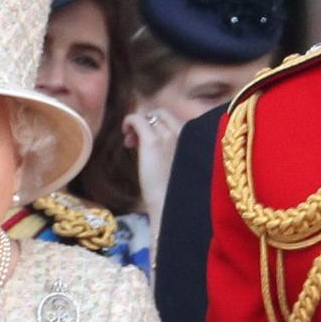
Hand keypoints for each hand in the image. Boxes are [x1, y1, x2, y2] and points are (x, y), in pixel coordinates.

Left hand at [122, 107, 183, 229]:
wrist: (172, 207)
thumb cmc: (177, 195)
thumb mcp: (183, 169)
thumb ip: (176, 153)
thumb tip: (160, 146)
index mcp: (195, 139)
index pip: (175, 120)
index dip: (160, 126)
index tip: (150, 141)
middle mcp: (184, 132)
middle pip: (163, 113)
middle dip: (149, 122)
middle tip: (137, 140)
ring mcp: (169, 135)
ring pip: (150, 116)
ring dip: (138, 125)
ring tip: (130, 142)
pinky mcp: (152, 141)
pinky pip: (137, 119)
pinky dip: (129, 122)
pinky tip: (125, 136)